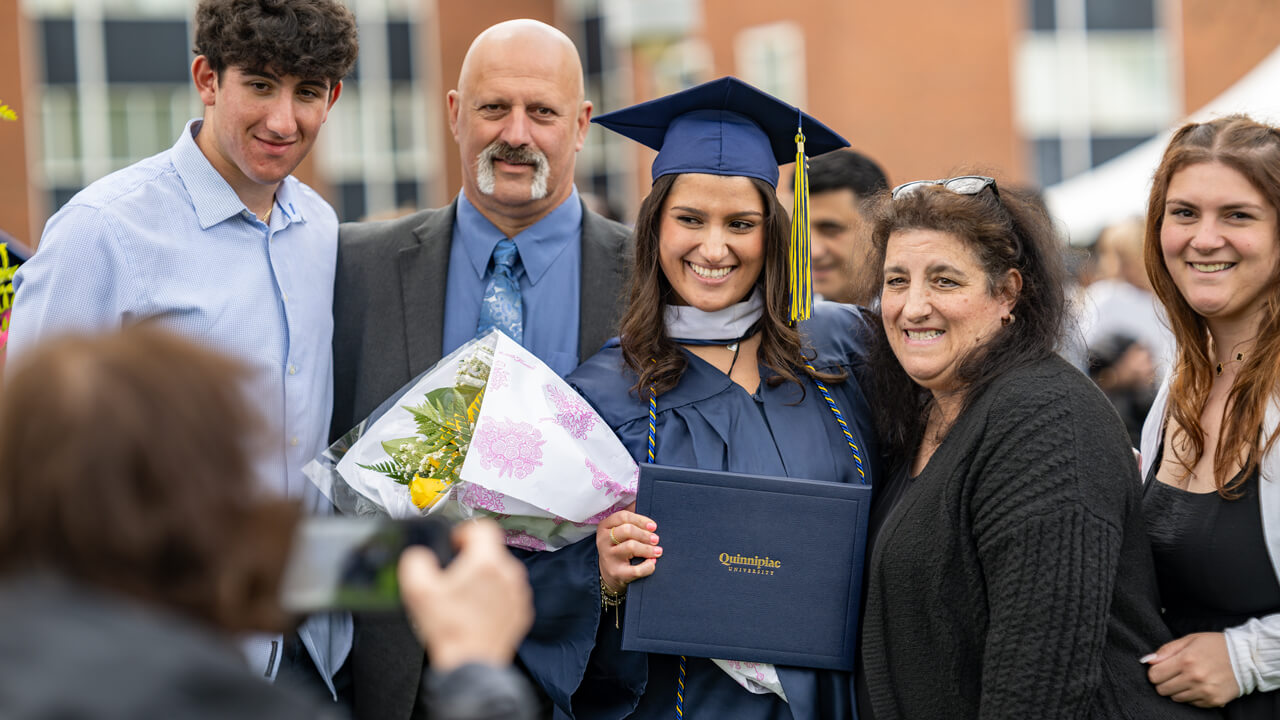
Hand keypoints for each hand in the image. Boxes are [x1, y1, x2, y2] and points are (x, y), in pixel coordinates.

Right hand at [398, 519, 532, 670]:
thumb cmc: (450, 630)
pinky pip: (508, 592)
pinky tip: (476, 611)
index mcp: (487, 562)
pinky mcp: (521, 610)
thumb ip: (415, 561)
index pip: (483, 527)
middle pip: (491, 550)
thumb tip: (419, 555)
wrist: (470, 664)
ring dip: (484, 578)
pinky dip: (494, 597)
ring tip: (464, 597)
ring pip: (501, 571)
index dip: (464, 532)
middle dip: (472, 558)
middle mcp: (509, 573)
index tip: (455, 544)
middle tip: (454, 576)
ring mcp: (518, 593)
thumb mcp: (418, 590)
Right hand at [596, 502, 660, 591]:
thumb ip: (629, 516)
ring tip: (658, 551)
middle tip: (656, 539)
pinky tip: (653, 563)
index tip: (653, 526)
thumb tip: (642, 498)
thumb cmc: (619, 546)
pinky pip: (635, 570)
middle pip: (627, 530)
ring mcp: (609, 557)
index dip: (640, 520)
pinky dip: (647, 566)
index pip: (622, 516)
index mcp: (605, 526)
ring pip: (630, 547)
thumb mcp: (619, 530)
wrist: (610, 574)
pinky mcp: (617, 573)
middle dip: (645, 534)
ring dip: (648, 549)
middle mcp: (603, 540)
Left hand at [1145, 632, 1239, 706]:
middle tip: (1173, 674)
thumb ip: (1166, 650)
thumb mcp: (1189, 640)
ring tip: (1187, 679)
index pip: (1154, 676)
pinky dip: (1190, 696)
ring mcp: (1204, 691)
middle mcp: (1194, 678)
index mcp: (1186, 660)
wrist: (1246, 657)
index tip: (1160, 669)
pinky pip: (1191, 704)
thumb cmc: (1215, 646)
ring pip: (1175, 698)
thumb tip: (1147, 660)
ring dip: (1177, 690)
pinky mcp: (1213, 700)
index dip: (1154, 672)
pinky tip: (1198, 685)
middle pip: (1162, 689)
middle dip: (1163, 682)